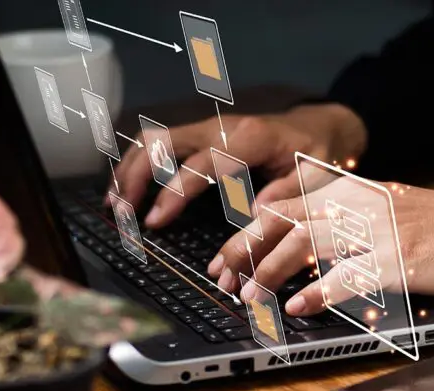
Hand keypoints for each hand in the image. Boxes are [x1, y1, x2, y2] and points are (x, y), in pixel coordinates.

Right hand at [111, 103, 366, 227]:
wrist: (320, 126)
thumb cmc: (317, 154)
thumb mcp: (315, 175)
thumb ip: (288, 193)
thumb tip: (255, 212)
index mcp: (250, 138)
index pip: (201, 163)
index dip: (174, 191)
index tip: (154, 221)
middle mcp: (221, 127)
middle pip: (164, 142)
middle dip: (135, 176)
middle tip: (120, 213)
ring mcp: (208, 127)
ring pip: (154, 138)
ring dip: (128, 169)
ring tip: (113, 204)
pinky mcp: (202, 134)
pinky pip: (161, 143)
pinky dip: (137, 163)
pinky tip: (126, 189)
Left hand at [207, 182, 433, 315]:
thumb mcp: (384, 208)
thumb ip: (342, 219)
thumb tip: (295, 244)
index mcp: (351, 191)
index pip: (285, 206)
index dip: (247, 233)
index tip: (224, 259)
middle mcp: (360, 203)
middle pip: (285, 222)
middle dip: (245, 252)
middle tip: (222, 280)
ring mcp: (381, 230)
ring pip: (307, 243)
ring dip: (270, 271)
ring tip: (249, 296)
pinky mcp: (403, 258)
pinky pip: (350, 275)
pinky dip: (318, 292)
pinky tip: (299, 307)